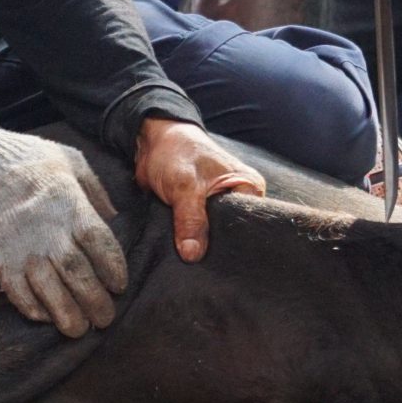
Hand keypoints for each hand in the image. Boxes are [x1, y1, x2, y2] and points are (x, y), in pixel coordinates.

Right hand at [0, 120, 128, 335]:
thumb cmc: (31, 159)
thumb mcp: (72, 161)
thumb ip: (96, 190)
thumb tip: (114, 217)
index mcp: (69, 204)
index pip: (99, 242)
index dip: (113, 267)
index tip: (119, 285)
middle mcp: (47, 230)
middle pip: (77, 273)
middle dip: (95, 301)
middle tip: (105, 318)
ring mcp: (21, 247)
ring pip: (48, 289)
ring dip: (66, 314)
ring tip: (78, 330)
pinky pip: (16, 291)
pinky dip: (31, 308)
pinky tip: (45, 317)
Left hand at [133, 116, 265, 261]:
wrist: (151, 140)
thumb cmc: (177, 152)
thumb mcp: (185, 186)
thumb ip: (191, 220)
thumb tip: (193, 255)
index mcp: (248, 186)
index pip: (250, 222)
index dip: (234, 241)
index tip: (220, 260)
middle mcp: (237, 197)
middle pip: (231, 232)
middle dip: (214, 245)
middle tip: (200, 261)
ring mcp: (218, 206)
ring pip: (212, 236)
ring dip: (199, 244)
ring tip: (189, 258)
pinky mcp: (199, 213)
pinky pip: (198, 234)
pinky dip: (189, 240)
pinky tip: (182, 251)